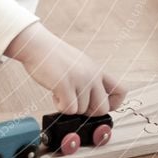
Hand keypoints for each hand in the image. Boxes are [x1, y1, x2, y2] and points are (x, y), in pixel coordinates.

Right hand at [5, 22, 127, 115]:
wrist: (36, 45)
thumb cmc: (53, 56)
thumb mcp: (79, 64)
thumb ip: (88, 79)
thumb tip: (90, 102)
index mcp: (97, 70)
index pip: (121, 91)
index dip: (113, 104)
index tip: (98, 104)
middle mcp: (92, 74)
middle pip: (102, 108)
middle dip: (87, 111)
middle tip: (75, 103)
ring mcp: (80, 79)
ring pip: (82, 111)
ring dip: (69, 106)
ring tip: (60, 92)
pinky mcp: (65, 84)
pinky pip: (69, 109)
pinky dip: (60, 106)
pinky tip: (55, 94)